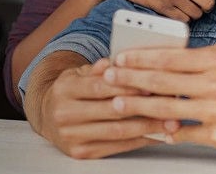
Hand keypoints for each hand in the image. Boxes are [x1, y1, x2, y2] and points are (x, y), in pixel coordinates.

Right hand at [35, 59, 168, 158]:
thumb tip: (116, 63)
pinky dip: (139, 141)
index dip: (128, 86)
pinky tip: (155, 135)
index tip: (153, 83)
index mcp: (64, 89)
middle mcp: (64, 114)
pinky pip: (116, 147)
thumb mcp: (78, 74)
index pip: (100, 87)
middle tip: (170, 103)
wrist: (46, 116)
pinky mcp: (80, 153)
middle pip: (111, 111)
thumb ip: (97, 69)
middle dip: (144, 106)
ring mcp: (71, 136)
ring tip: (169, 122)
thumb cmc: (70, 92)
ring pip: (117, 132)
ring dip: (147, 127)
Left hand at [103, 39, 215, 154]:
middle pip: (161, 82)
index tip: (120, 58)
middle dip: (129, 80)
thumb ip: (205, 52)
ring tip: (118, 104)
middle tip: (108, 78)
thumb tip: (172, 52)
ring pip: (168, 109)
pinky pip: (184, 134)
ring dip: (138, 107)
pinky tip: (148, 128)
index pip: (169, 57)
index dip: (139, 58)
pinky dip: (164, 131)